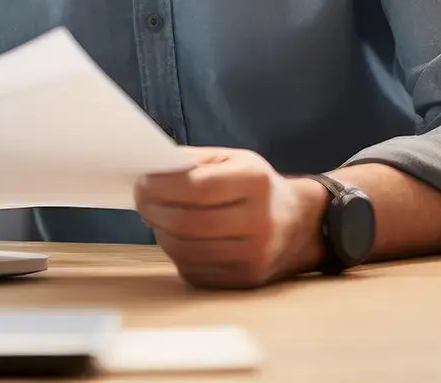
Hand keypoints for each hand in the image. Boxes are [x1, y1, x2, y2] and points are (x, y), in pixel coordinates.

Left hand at [133, 147, 326, 288]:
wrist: (299, 225)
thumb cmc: (256, 187)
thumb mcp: (232, 159)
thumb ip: (191, 160)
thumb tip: (149, 171)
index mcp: (255, 182)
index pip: (196, 187)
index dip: (160, 186)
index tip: (141, 181)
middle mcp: (258, 222)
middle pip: (186, 223)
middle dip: (152, 209)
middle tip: (141, 198)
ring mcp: (252, 257)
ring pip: (184, 249)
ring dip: (160, 231)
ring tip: (159, 215)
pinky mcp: (242, 281)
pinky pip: (193, 268)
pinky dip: (176, 252)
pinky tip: (179, 236)